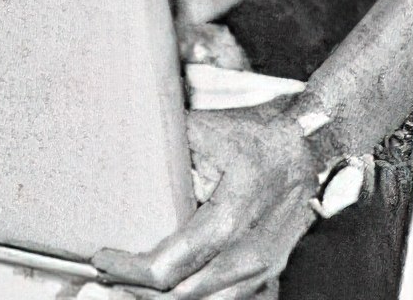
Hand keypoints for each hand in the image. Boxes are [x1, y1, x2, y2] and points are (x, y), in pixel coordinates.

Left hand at [93, 107, 317, 298]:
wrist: (309, 143)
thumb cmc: (260, 134)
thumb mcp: (208, 130)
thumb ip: (168, 148)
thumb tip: (126, 150)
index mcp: (230, 217)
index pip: (168, 265)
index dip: (130, 269)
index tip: (103, 257)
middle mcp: (248, 253)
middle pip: (180, 295)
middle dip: (138, 289)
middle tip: (108, 274)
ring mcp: (263, 268)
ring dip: (164, 299)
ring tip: (132, 284)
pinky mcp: (270, 271)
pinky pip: (226, 299)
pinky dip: (193, 296)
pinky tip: (169, 288)